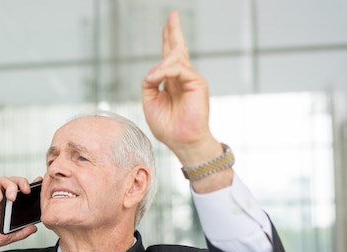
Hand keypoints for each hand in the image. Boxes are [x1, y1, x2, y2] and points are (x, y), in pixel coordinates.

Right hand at [0, 177, 39, 251]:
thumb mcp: (6, 237)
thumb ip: (20, 232)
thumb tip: (34, 228)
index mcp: (8, 206)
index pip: (21, 192)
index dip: (31, 185)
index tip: (40, 182)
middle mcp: (1, 198)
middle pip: (14, 182)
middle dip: (23, 182)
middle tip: (27, 190)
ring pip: (4, 180)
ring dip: (11, 187)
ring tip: (12, 198)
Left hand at [141, 11, 219, 166]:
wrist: (182, 141)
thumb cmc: (167, 127)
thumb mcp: (149, 103)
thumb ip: (149, 84)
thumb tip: (152, 71)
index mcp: (171, 82)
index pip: (168, 58)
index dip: (168, 40)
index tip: (168, 24)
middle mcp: (182, 78)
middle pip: (178, 49)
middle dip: (174, 32)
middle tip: (172, 15)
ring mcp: (191, 79)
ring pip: (174, 59)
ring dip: (160, 66)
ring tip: (153, 79)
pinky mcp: (197, 83)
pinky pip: (179, 69)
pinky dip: (165, 71)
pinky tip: (156, 78)